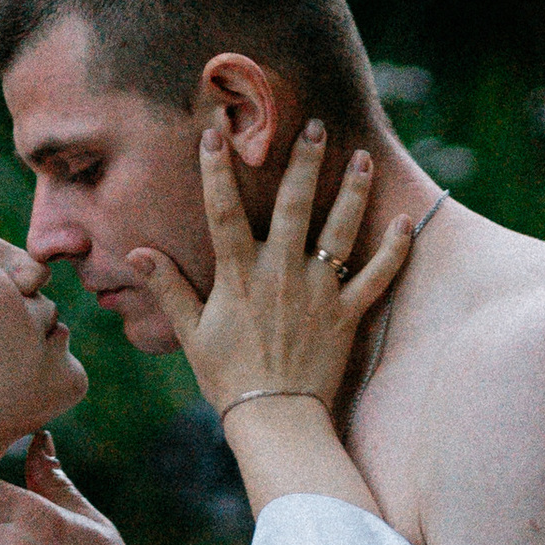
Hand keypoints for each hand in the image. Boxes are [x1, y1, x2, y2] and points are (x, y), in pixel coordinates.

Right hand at [130, 120, 413, 421]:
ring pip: (339, 232)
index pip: (223, 211)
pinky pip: (376, 277)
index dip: (216, 170)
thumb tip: (139, 251)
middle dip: (303, 163)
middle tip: (314, 125)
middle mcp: (281, 274)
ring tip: (361, 157)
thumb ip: (168, 287)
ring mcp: (318, 292)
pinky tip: (406, 222)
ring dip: (352, 192)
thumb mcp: (190, 332)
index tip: (214, 132)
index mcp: (239, 275)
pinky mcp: (347, 314)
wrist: (275, 420)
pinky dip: (393, 251)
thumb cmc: (228, 377)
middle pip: (293, 207)